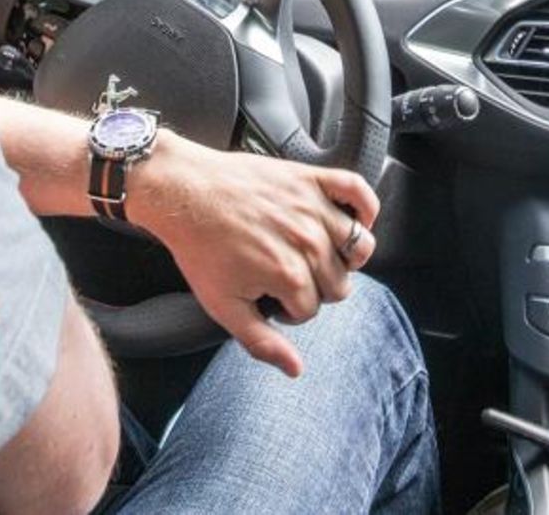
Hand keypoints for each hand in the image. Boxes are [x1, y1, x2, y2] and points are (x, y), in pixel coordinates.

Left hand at [127, 130, 378, 377]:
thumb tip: (295, 368)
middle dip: (316, 288)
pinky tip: (352, 221)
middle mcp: (308, 241)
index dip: (289, 310)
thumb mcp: (222, 305)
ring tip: (320, 255)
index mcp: (289, 274)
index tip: (269, 297)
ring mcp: (312, 207)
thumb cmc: (199, 247)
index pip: (312, 309)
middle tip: (288, 277)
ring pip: (360, 246)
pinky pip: (359, 192)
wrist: (183, 193)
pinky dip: (365, 208)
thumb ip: (261, 341)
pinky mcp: (310, 179)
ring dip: (346, 258)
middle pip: (340, 283)